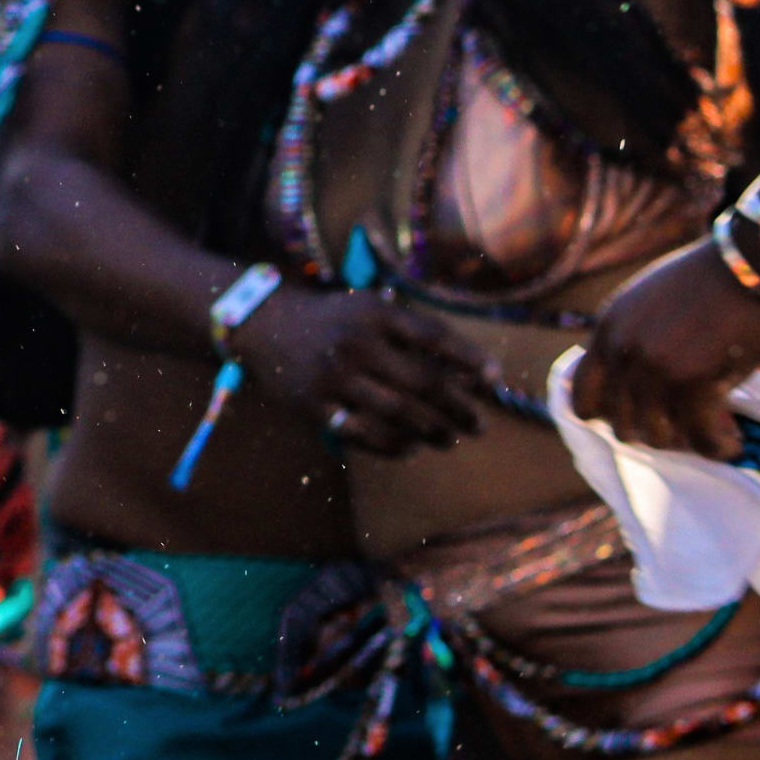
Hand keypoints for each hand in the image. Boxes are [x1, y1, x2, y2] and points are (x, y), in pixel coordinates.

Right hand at [243, 284, 495, 453]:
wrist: (263, 324)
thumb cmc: (333, 320)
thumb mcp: (370, 310)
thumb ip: (415, 336)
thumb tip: (472, 375)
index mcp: (374, 313)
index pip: (434, 337)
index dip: (470, 360)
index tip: (496, 380)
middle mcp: (355, 343)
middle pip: (423, 382)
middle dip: (459, 409)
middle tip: (479, 426)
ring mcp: (333, 377)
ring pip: (399, 414)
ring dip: (433, 433)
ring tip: (449, 441)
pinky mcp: (314, 406)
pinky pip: (363, 435)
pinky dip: (394, 447)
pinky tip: (410, 449)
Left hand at [571, 239, 759, 459]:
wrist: (753, 263)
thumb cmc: (711, 282)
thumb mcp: (649, 303)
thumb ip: (633, 340)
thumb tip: (634, 389)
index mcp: (607, 329)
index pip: (582, 397)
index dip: (611, 415)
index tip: (644, 415)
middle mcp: (622, 350)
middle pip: (621, 424)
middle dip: (655, 433)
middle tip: (688, 428)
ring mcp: (655, 367)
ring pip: (658, 436)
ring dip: (688, 442)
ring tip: (713, 432)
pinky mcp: (694, 381)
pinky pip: (700, 437)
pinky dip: (717, 446)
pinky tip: (733, 441)